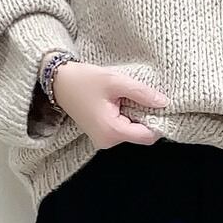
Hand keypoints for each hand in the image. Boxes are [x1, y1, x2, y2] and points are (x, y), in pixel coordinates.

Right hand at [47, 61, 166, 148]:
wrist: (58, 82)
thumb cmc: (84, 80)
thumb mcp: (115, 82)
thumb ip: (141, 93)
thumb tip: (164, 103)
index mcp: (112, 131)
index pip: (148, 136)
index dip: (157, 121)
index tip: (157, 104)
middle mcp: (107, 142)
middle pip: (140, 135)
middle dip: (145, 117)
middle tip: (140, 97)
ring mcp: (103, 140)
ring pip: (131, 132)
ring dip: (134, 116)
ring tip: (125, 98)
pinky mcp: (100, 135)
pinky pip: (122, 130)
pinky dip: (125, 118)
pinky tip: (119, 103)